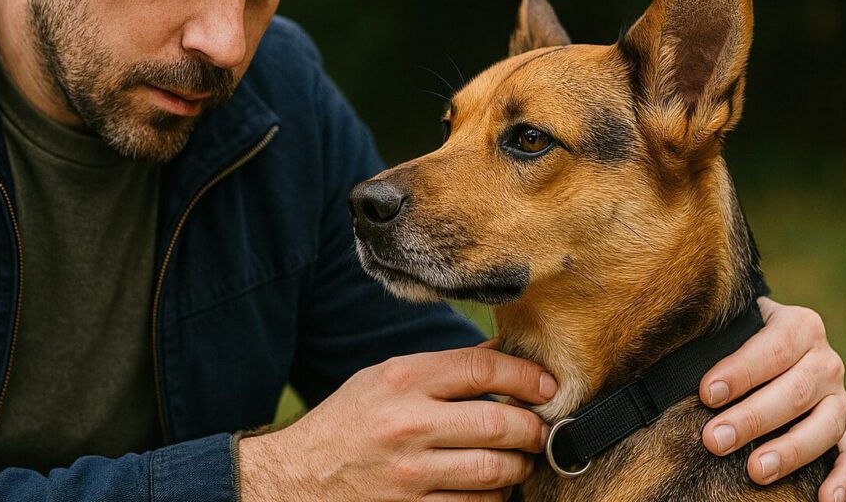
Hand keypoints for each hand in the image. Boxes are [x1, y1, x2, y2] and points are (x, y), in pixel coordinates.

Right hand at [239, 345, 555, 500]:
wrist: (296, 479)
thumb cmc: (348, 422)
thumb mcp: (384, 378)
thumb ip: (443, 369)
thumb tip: (505, 358)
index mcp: (402, 378)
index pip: (483, 368)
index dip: (528, 376)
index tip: (548, 386)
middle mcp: (407, 423)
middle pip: (499, 423)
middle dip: (532, 428)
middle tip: (539, 429)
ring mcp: (409, 472)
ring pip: (494, 471)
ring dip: (517, 466)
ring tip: (516, 459)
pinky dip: (491, 497)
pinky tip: (487, 487)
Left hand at [699, 296, 845, 501]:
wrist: (775, 339)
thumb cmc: (740, 337)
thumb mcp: (733, 327)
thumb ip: (716, 339)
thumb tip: (674, 365)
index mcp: (799, 326)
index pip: (773, 348)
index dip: (741, 372)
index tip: (707, 394)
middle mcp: (826, 361)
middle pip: (796, 391)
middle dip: (752, 418)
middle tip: (714, 440)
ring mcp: (839, 398)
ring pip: (826, 425)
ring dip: (791, 451)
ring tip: (755, 471)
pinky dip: (843, 478)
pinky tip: (824, 499)